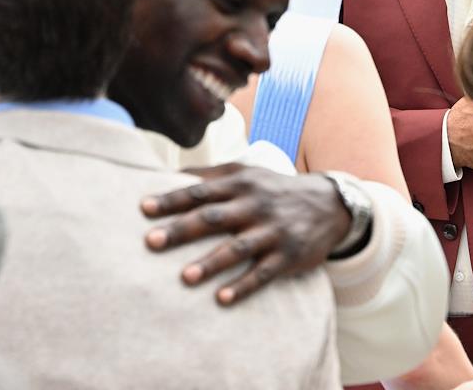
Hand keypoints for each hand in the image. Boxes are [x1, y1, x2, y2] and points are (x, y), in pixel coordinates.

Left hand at [141, 163, 351, 305]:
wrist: (329, 203)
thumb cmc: (274, 189)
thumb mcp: (248, 174)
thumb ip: (211, 176)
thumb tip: (167, 174)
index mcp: (241, 184)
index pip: (200, 191)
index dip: (172, 199)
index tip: (143, 208)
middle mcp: (255, 205)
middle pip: (214, 217)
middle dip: (182, 229)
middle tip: (151, 242)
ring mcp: (273, 231)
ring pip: (238, 248)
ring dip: (211, 263)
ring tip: (185, 277)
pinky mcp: (288, 255)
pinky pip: (263, 272)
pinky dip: (243, 286)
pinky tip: (222, 299)